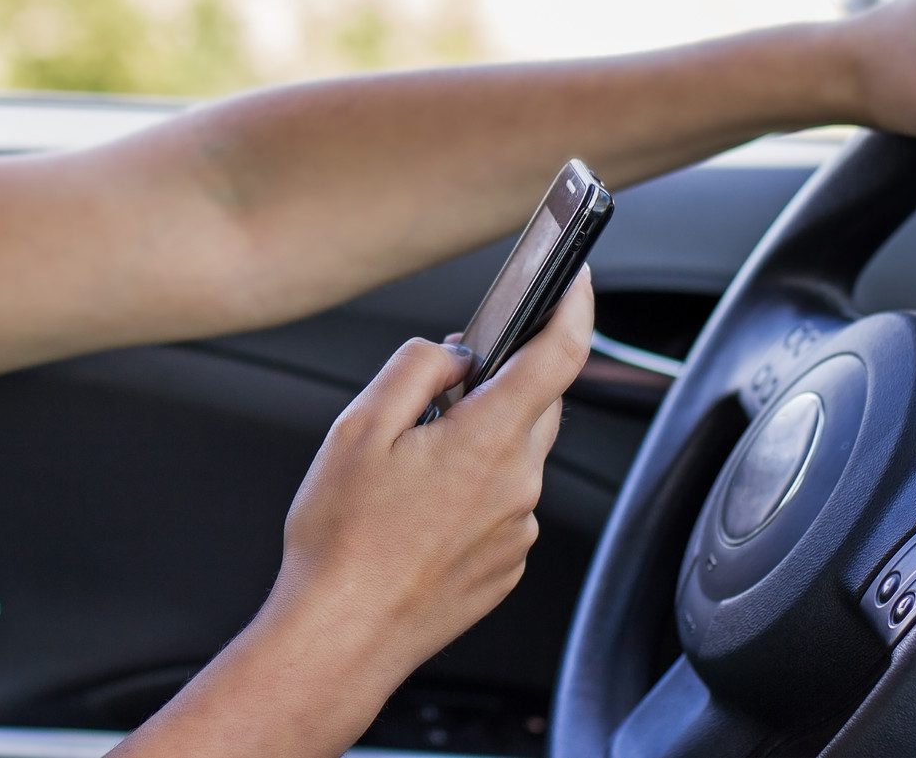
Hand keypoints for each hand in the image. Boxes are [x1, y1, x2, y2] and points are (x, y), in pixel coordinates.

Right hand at [266, 270, 593, 681]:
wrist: (342, 637)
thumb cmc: (342, 542)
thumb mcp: (358, 428)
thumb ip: (414, 370)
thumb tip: (454, 356)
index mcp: (487, 440)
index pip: (560, 354)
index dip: (574, 306)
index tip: (574, 279)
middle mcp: (517, 483)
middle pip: (537, 403)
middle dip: (504, 379)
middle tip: (448, 379)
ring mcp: (517, 528)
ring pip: (517, 454)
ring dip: (482, 437)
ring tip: (412, 460)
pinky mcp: (507, 563)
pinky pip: (504, 501)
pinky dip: (475, 486)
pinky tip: (420, 507)